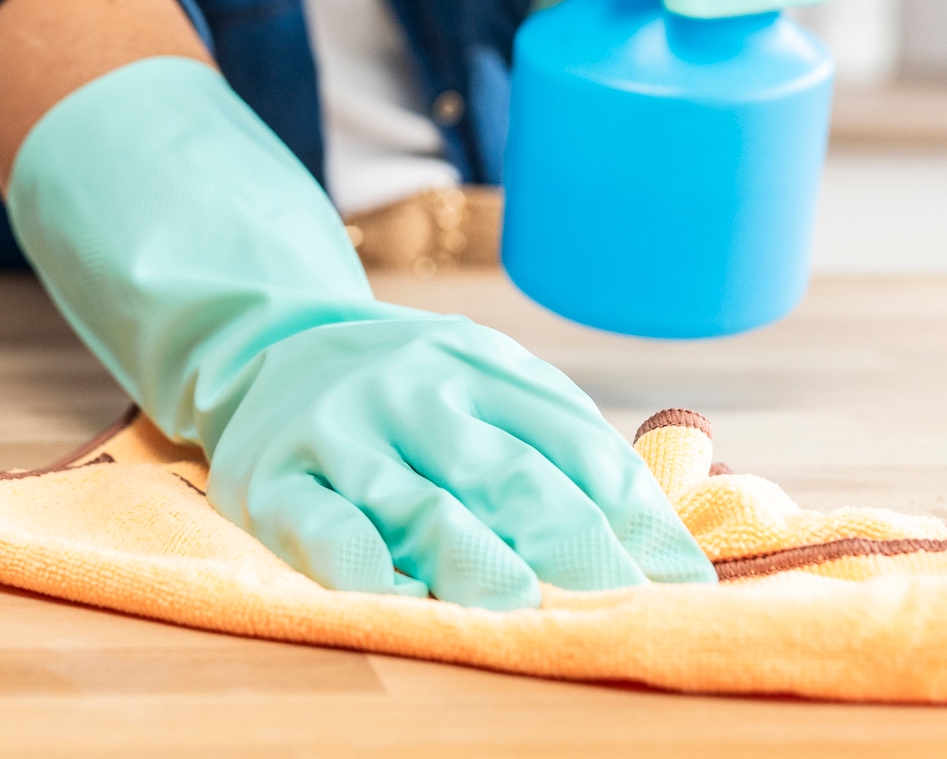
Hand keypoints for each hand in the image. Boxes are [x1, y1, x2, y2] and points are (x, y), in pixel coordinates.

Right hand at [7, 56, 713, 609]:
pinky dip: (356, 560)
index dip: (633, 514)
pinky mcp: (274, 479)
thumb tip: (663, 539)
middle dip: (570, 538)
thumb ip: (558, 443)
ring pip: (415, 499)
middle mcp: (416, 392)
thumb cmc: (408, 392)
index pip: (573, 444)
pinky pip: (319, 524)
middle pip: (505, 471)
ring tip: (518, 600)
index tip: (682, 582)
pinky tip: (391, 595)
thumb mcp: (483, 383)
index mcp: (484, 367)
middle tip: (621, 600)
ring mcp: (343, 434)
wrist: (264, 345)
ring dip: (469, 552)